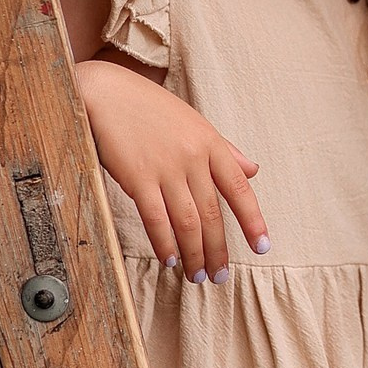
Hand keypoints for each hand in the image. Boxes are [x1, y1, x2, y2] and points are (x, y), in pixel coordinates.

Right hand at [74, 58, 267, 279]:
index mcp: (211, 143)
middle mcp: (193, 157)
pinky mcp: (138, 178)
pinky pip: (157, 220)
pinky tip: (170, 259)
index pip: (239, 189)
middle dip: (218, 250)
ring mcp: (166, 168)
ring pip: (188, 222)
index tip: (262, 247)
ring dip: (194, 254)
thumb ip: (224, 149)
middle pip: (213, 214)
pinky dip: (165, 243)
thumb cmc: (149, 108)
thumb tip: (253, 171)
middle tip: (221, 275)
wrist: (106, 92)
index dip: (253, 221)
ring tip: (197, 275)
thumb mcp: (193, 122)